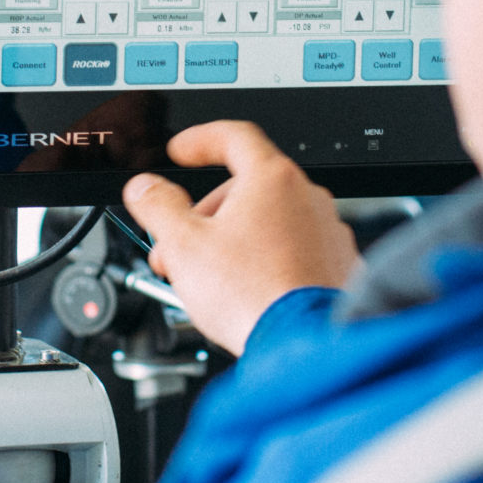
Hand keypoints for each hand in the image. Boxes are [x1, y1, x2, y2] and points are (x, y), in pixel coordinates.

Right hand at [123, 121, 358, 353]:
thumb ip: (158, 207)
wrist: (302, 345)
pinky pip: (294, 249)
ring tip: (208, 277)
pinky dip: (267, 260)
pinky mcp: (338, 264)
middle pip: (246, 189)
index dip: (199, 140)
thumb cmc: (252, 296)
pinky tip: (247, 290)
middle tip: (178, 246)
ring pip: (270, 221)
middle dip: (205, 214)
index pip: (233, 137)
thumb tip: (144, 188)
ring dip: (233, 240)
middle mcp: (307, 197)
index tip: (182, 151)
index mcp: (272, 179)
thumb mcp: (184, 245)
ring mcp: (327, 231)